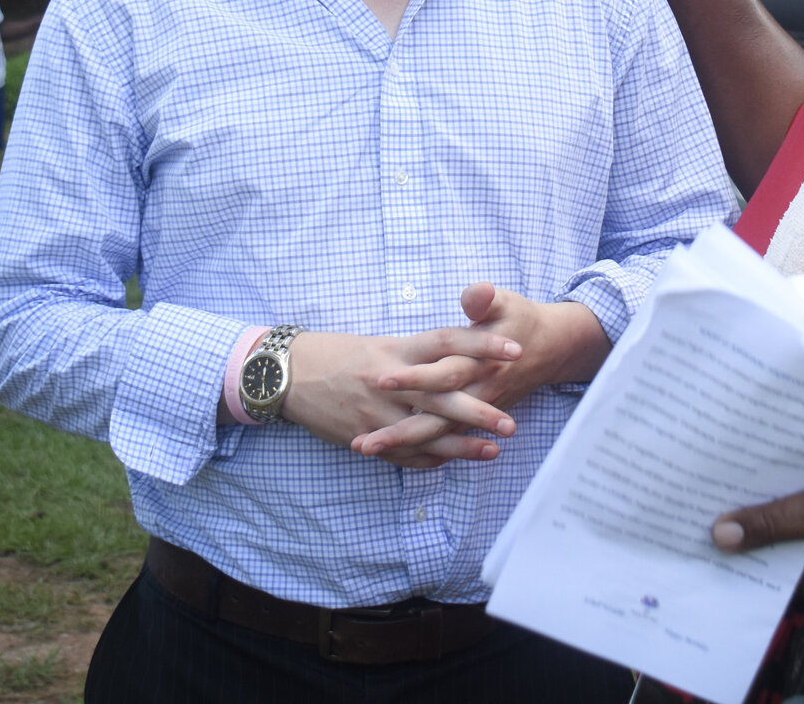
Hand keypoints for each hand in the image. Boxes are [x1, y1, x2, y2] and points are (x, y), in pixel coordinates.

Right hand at [281, 327, 523, 468]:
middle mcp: (390, 382)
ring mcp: (378, 415)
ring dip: (461, 446)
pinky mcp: (366, 438)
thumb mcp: (382, 342)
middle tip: (512, 422)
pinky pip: (404, 454)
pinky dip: (430, 459)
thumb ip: (420, 351)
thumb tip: (462, 351)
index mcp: (398, 350)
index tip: (514, 350)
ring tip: (493, 450)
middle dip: (479, 411)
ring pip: (427, 433)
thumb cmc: (340, 353)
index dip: (482, 344)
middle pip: (443, 397)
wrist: (289, 375)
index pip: (448, 342)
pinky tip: (455, 461)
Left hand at [349, 282, 611, 464]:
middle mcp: (476, 390)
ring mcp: (474, 409)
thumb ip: (486, 299)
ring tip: (362, 449)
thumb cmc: (519, 321)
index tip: (382, 380)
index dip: (416, 378)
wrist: (549, 349)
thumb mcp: (506, 302)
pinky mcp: (473, 419)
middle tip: (363, 440)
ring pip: (438, 434)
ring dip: (402, 444)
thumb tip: (475, 293)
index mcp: (478, 361)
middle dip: (400, 429)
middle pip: (436, 416)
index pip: (445, 373)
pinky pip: (445, 441)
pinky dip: (418, 451)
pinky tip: (386, 455)